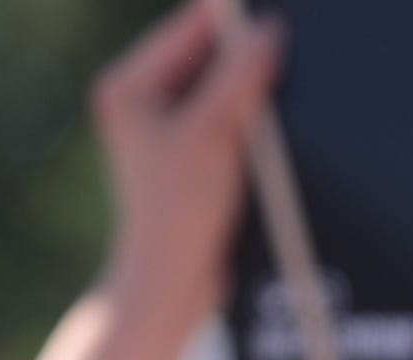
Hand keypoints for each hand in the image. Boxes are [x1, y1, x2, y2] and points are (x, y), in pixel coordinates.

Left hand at [92, 0, 283, 312]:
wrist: (174, 281)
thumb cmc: (179, 212)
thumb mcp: (215, 131)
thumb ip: (241, 74)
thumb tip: (270, 31)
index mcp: (129, 86)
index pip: (193, 28)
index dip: (238, 23)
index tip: (278, 25)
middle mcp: (141, 102)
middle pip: (209, 57)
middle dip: (248, 64)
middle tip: (282, 74)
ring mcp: (164, 131)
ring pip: (223, 90)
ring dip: (252, 99)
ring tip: (263, 127)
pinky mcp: (189, 158)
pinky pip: (228, 121)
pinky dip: (252, 126)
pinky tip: (266, 145)